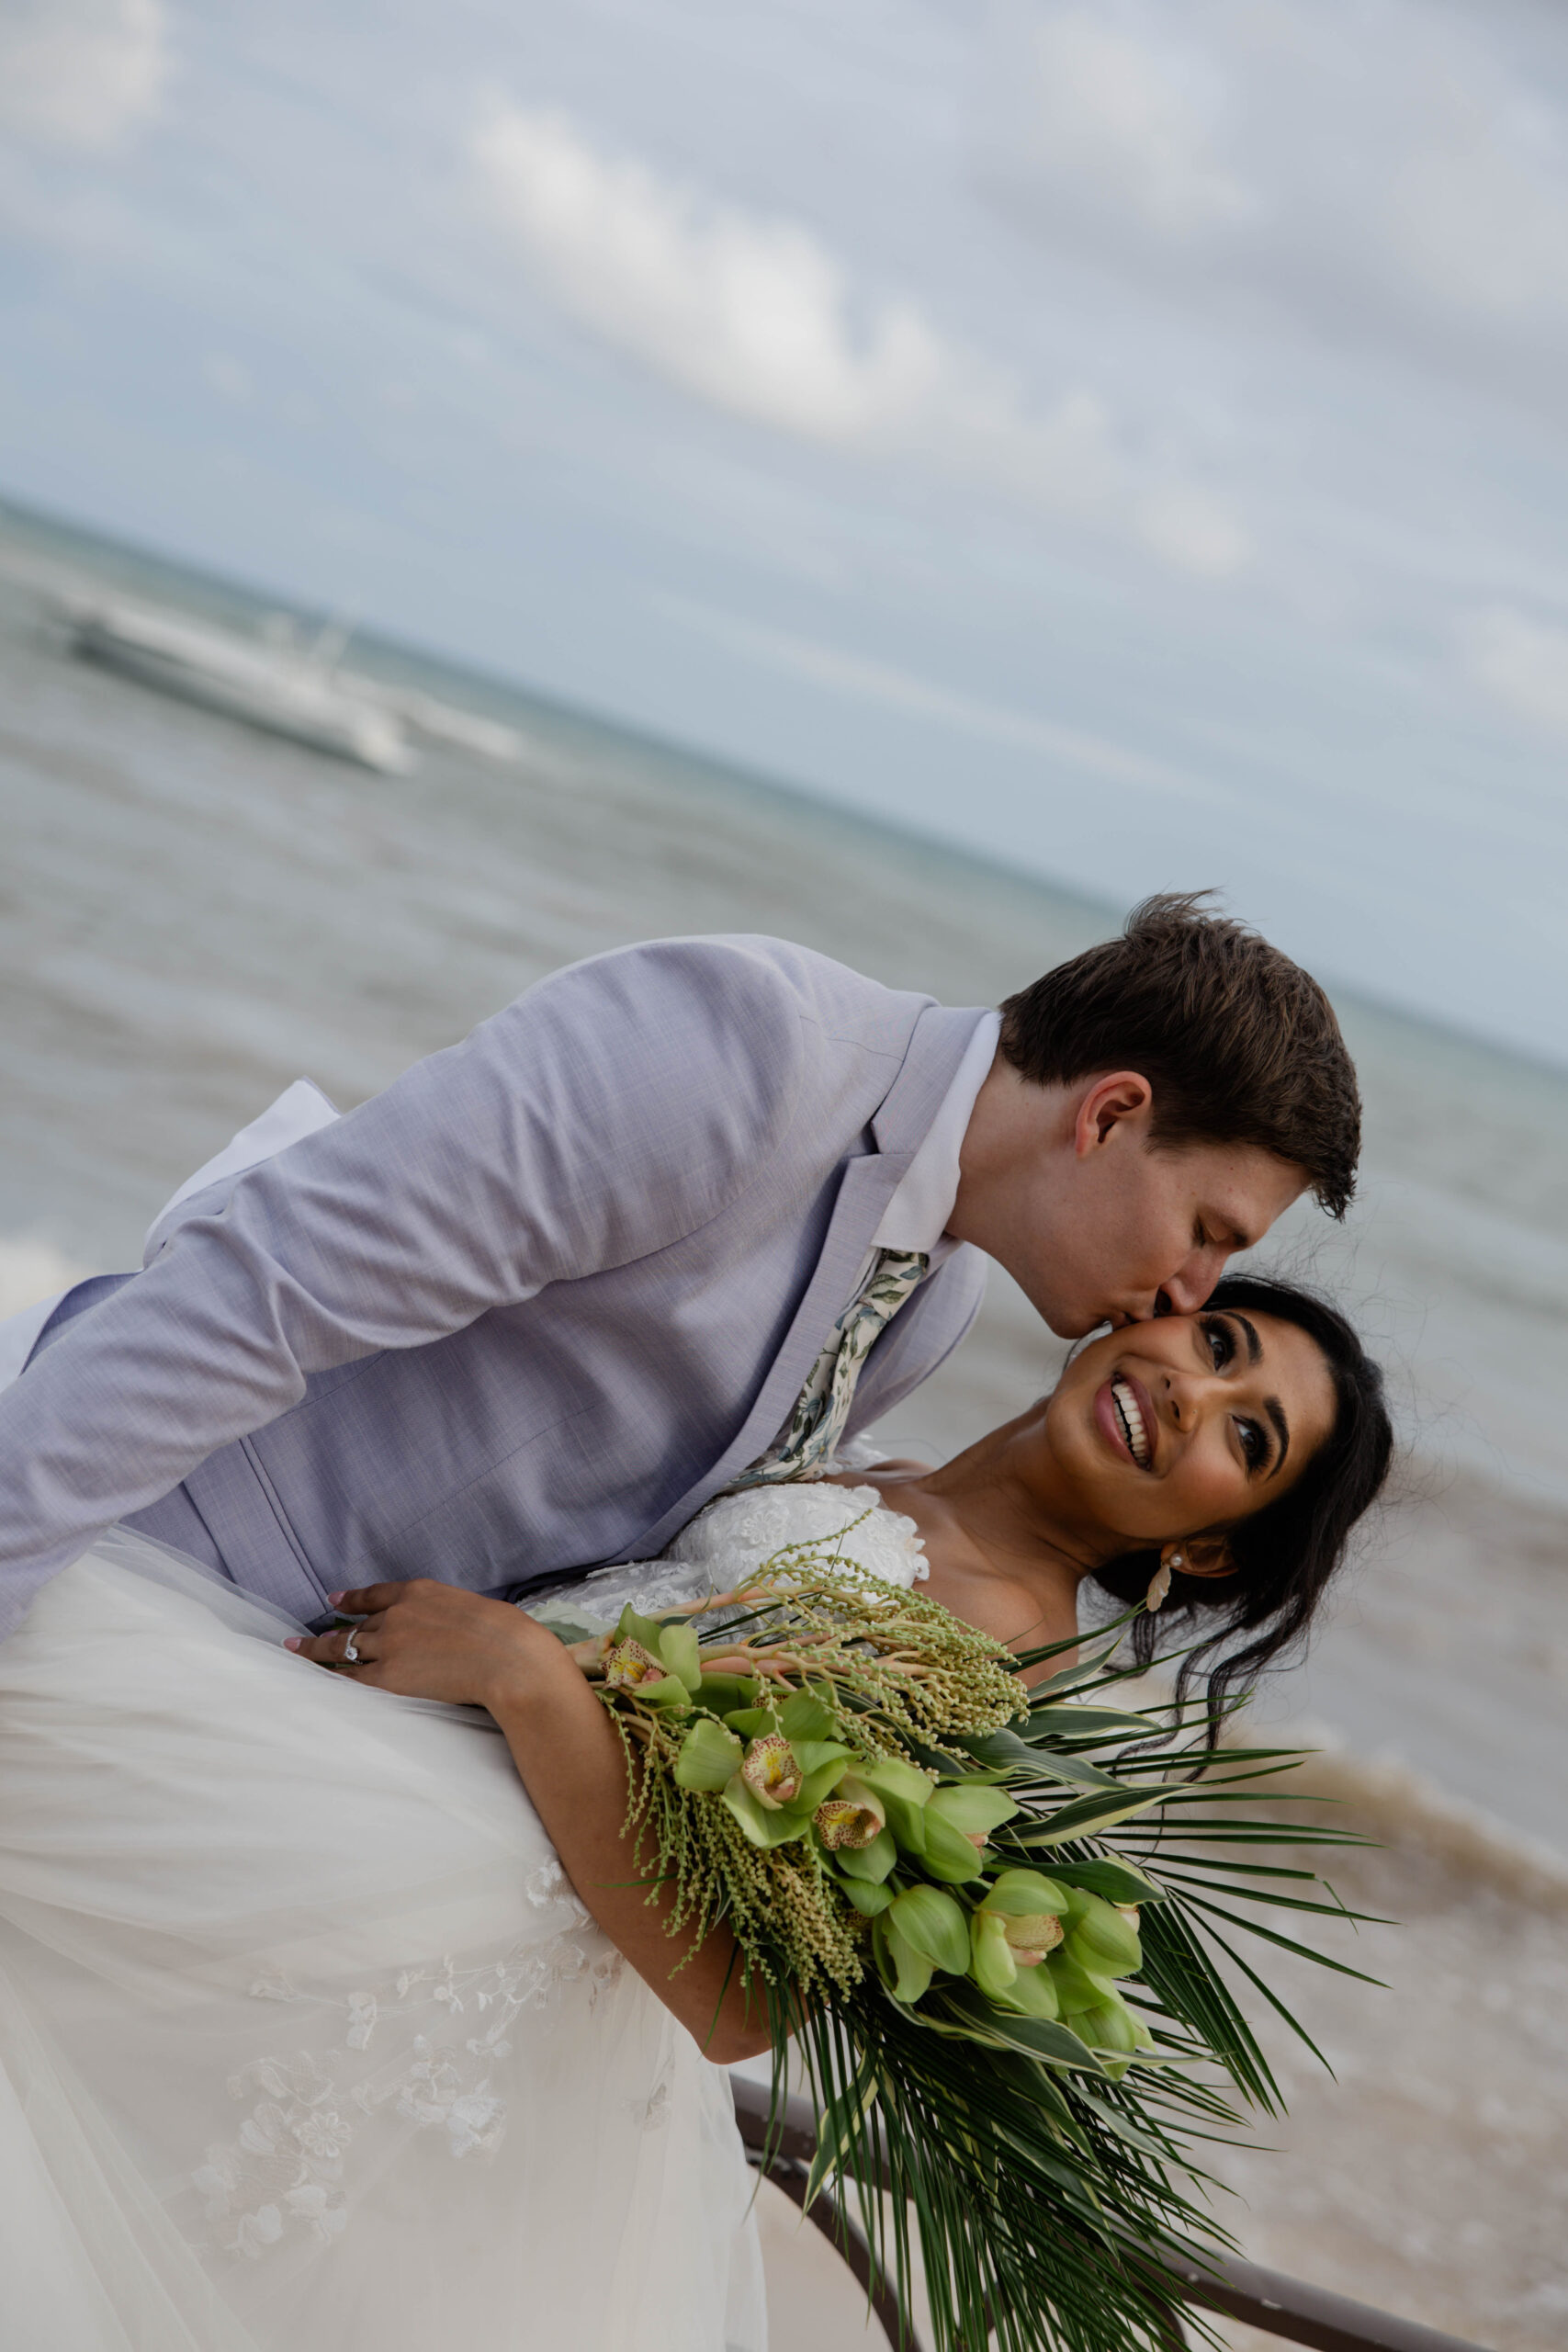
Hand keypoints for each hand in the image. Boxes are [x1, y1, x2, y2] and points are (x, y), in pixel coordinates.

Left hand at [285, 1579, 545, 1711]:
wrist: (507, 1658)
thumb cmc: (504, 1633)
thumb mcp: (470, 1606)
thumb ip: (444, 1614)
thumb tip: (441, 1628)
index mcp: (419, 1591)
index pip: (375, 1594)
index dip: (352, 1599)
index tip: (335, 1600)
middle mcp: (397, 1614)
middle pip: (356, 1625)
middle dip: (329, 1631)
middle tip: (303, 1637)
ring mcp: (390, 1645)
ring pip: (344, 1648)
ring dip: (318, 1652)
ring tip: (297, 1652)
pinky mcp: (389, 1677)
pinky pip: (353, 1678)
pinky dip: (334, 1678)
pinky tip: (319, 1679)